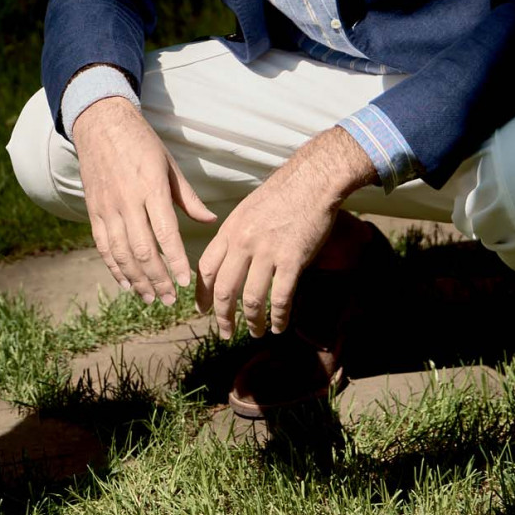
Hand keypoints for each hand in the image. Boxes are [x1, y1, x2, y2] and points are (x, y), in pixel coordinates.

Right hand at [71, 95, 217, 303]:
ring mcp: (107, 207)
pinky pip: (103, 245)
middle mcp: (127, 200)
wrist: (100, 124)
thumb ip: (188, 197)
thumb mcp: (169, 164)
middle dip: (157, 279)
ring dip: (136, 279)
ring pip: (121, 253)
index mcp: (151, 187)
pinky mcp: (93, 210)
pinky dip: (114, 268)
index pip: (165, 232)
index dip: (175, 260)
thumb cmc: (141, 143)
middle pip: (142, 249)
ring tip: (150, 298)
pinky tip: (126, 283)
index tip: (185, 282)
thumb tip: (211, 222)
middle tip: (169, 299)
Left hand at [196, 126, 375, 339]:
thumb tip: (229, 260)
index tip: (202, 310)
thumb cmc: (282, 194)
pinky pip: (281, 297)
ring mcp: (267, 252)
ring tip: (255, 332)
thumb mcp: (247, 211)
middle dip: (222, 317)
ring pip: (251, 299)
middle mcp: (243, 243)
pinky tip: (280, 326)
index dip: (202, 294)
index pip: (205, 269)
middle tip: (224, 333)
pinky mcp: (293, 259)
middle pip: (224, 290)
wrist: (312, 181)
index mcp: (229, 230)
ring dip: (252, 322)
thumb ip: (236, 235)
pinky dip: (279, 317)